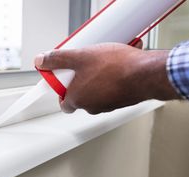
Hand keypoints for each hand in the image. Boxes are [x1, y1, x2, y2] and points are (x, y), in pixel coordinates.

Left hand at [34, 43, 179, 114]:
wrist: (146, 74)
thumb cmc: (115, 68)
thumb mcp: (80, 56)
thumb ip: (57, 59)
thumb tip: (41, 60)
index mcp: (77, 99)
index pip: (62, 102)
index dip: (62, 88)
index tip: (64, 76)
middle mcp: (92, 106)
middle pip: (81, 94)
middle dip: (83, 78)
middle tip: (87, 64)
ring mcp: (109, 104)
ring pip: (99, 90)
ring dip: (100, 77)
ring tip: (106, 61)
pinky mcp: (123, 99)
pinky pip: (114, 88)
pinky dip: (114, 78)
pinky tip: (120, 64)